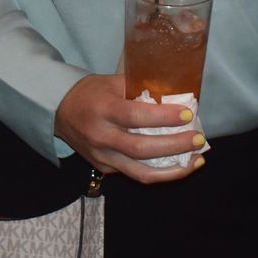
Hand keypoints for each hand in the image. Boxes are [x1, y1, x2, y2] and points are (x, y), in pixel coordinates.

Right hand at [53, 73, 205, 183]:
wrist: (58, 111)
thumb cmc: (91, 92)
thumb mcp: (113, 83)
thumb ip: (140, 88)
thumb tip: (175, 95)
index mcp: (103, 110)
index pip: (136, 116)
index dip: (164, 117)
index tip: (187, 114)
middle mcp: (101, 136)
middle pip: (142, 149)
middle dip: (175, 146)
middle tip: (199, 139)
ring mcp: (102, 157)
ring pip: (141, 173)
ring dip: (174, 170)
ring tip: (196, 161)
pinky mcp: (104, 169)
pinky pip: (135, 174)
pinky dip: (160, 172)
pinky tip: (178, 164)